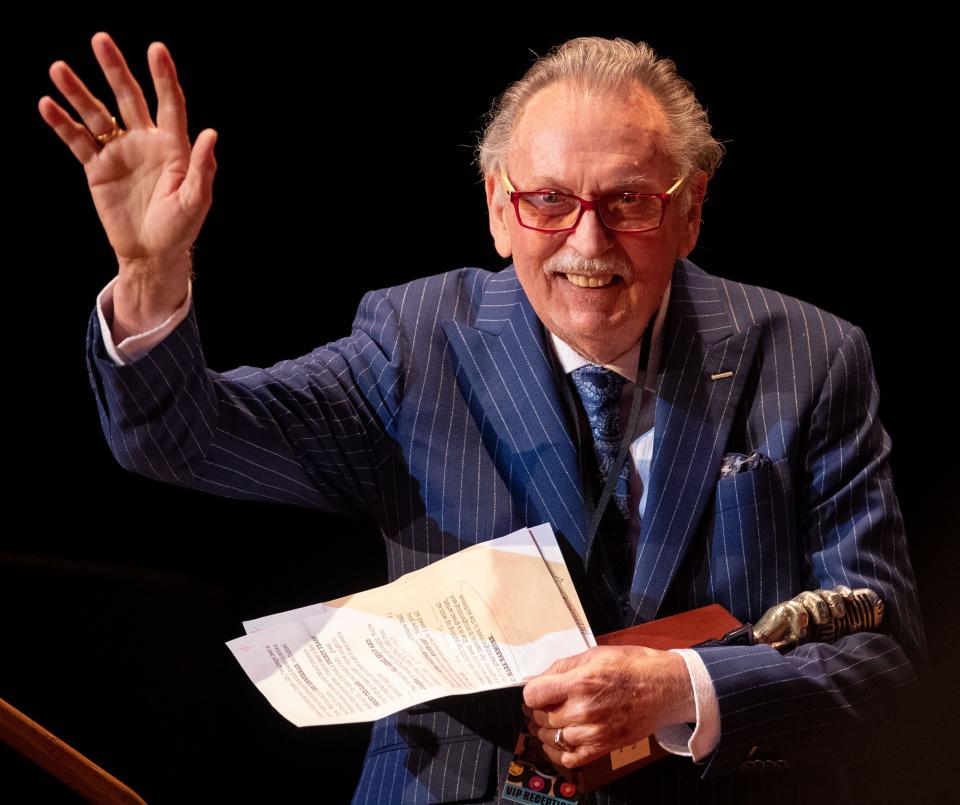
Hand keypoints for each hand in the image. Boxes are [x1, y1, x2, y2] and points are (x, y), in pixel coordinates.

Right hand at [38, 32, 216, 328]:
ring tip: (58, 69)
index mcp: (173, 147)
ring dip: (78, 92)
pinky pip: (77, 140)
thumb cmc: (180, 229)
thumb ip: (203, 168)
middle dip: (115, 69)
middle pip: (129, 98)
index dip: (164, 76)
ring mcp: (119, 153)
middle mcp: (145, 142)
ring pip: (97, 114)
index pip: (169, 104)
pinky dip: (62, 123)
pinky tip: (47, 104)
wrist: (151, 254)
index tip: (156, 49)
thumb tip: (211, 133)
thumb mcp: (196, 201)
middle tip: (100, 39)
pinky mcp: (97, 168)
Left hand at [522, 645, 694, 768]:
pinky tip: (559, 741)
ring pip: (551, 738)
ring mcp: (593, 732)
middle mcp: (584, 710)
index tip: (537, 690)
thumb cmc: (633, 666)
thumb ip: (563, 667)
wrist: (666, 687)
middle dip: (538, 709)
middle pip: (541, 716)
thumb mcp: (595, 654)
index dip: (532, 692)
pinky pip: (568, 759)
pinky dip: (558, 752)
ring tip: (551, 719)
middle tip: (544, 703)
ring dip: (546, 729)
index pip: (533, 695)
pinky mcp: (603, 747)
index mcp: (580, 682)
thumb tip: (538, 678)